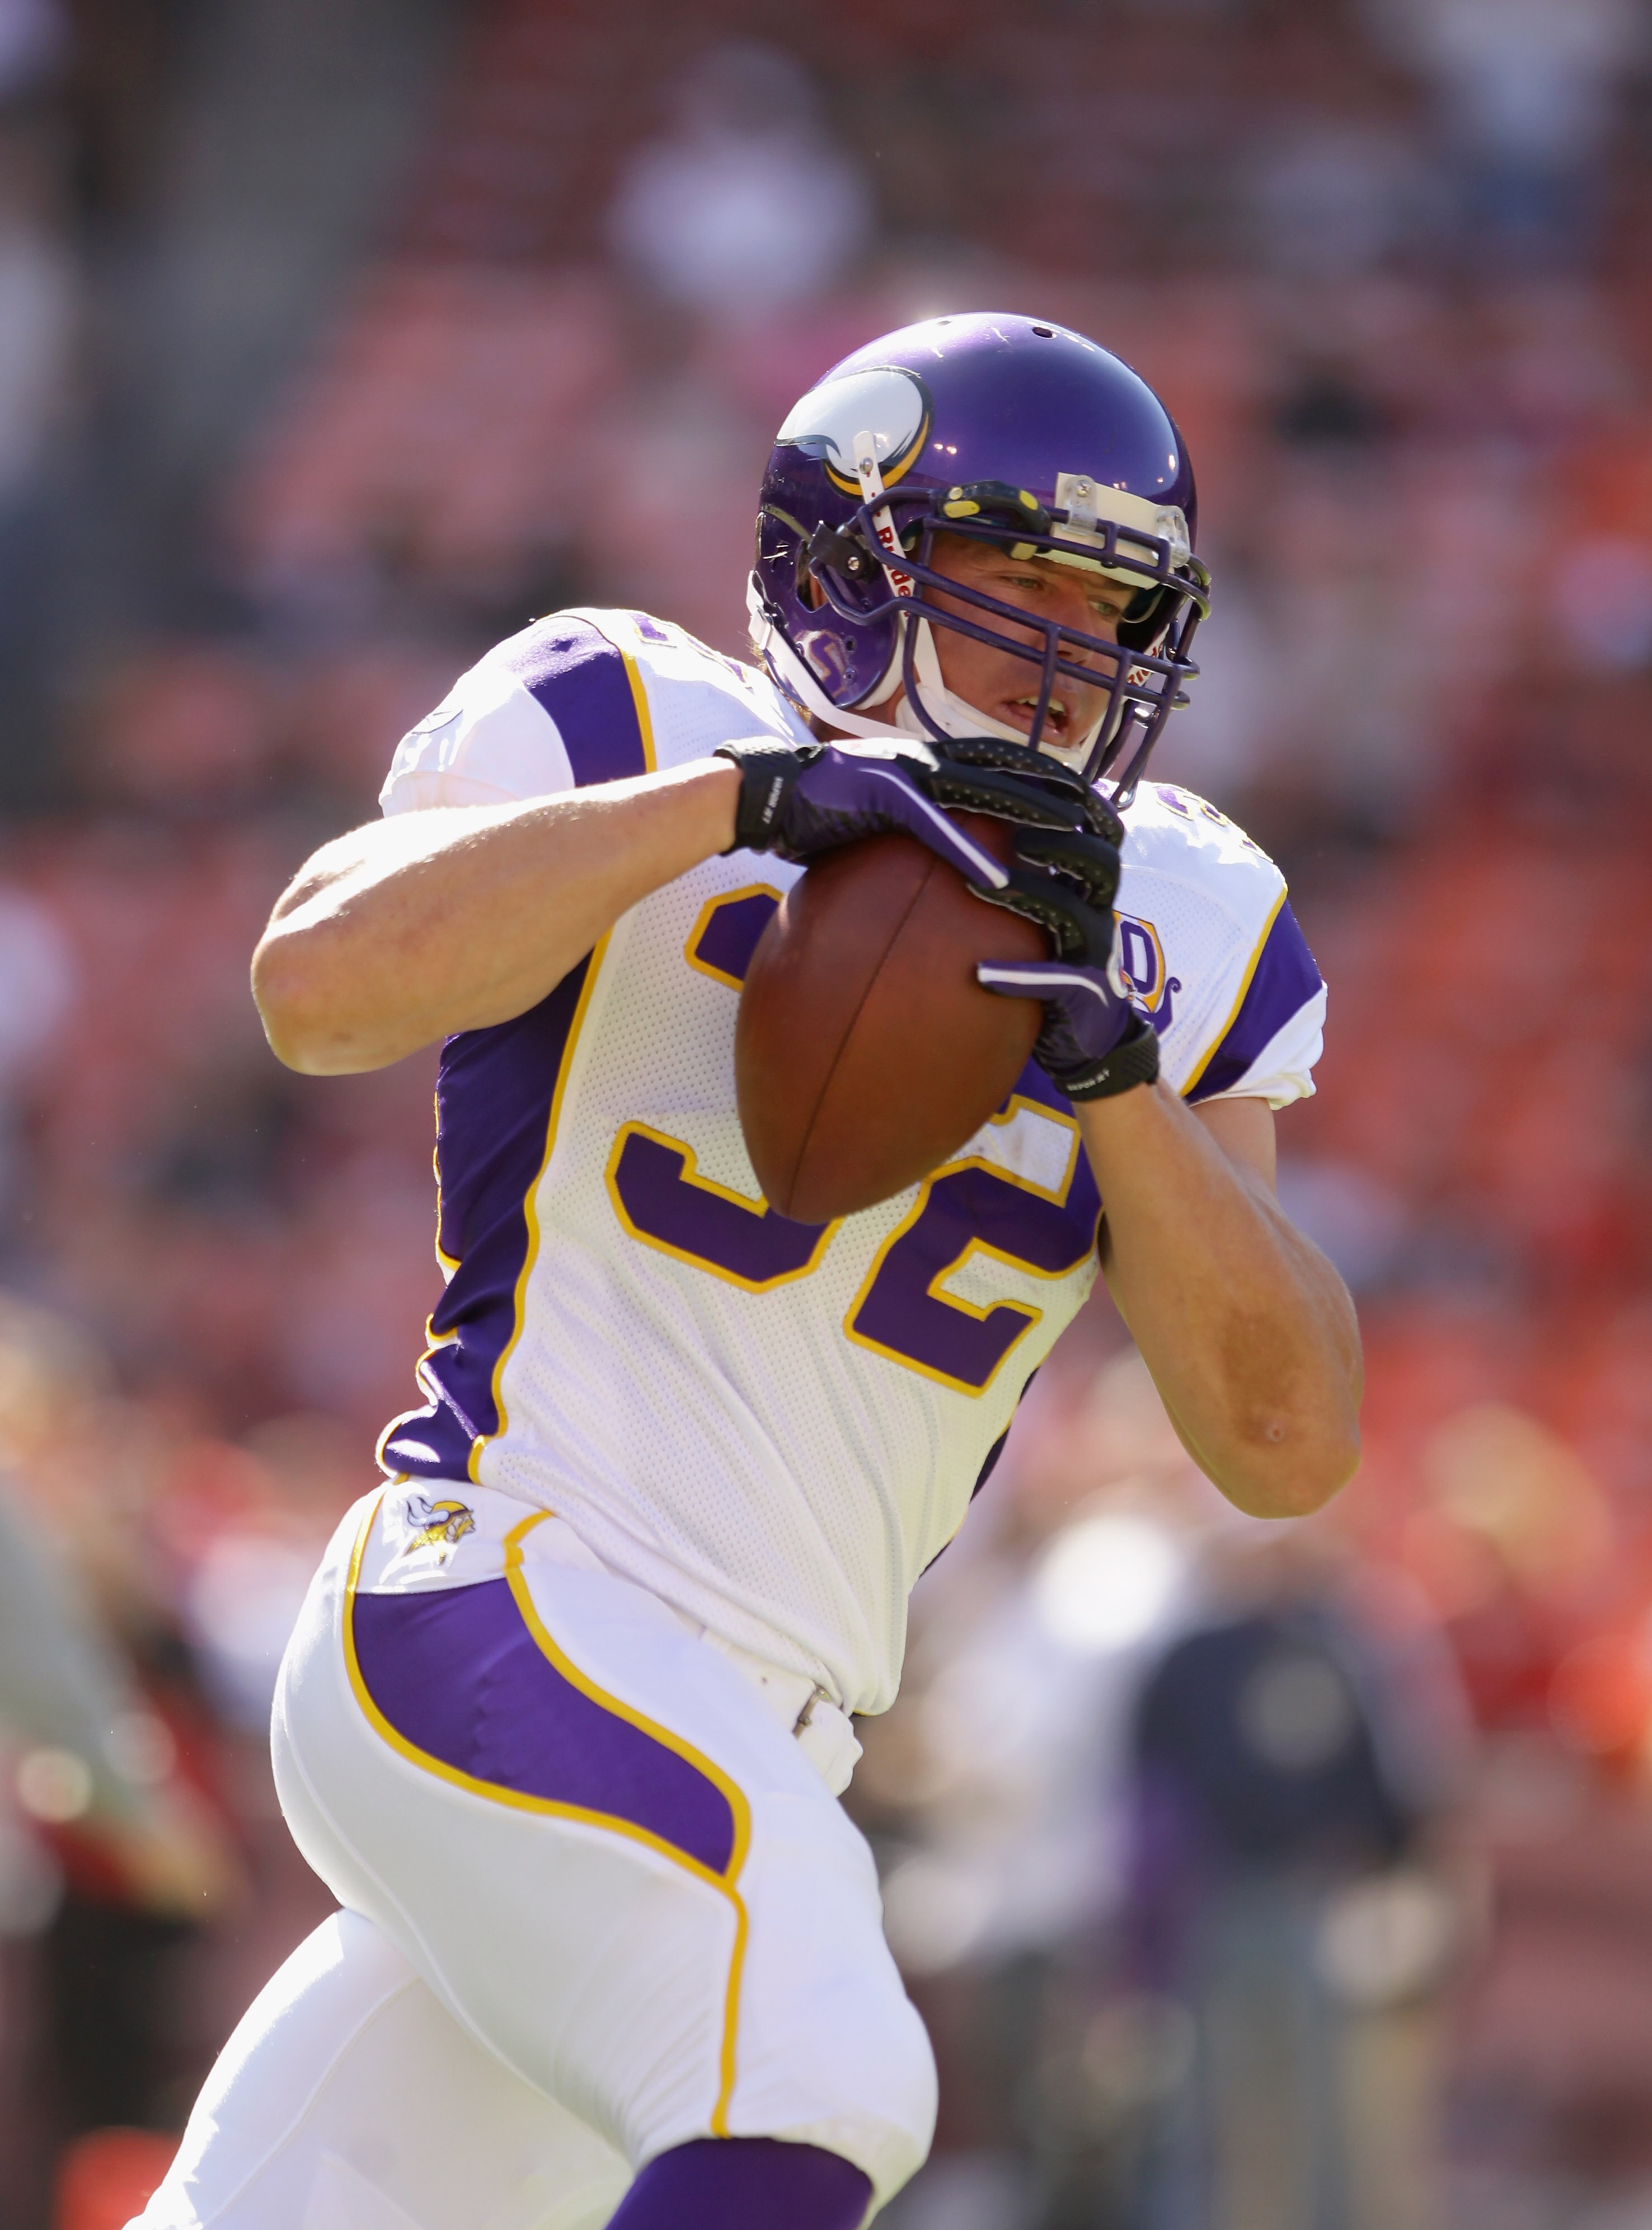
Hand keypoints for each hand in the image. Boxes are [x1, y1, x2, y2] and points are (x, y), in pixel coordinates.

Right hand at [712, 734, 1101, 892]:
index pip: (1011, 763)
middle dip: (1068, 795)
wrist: (762, 794)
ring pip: (989, 790)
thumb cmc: (816, 813)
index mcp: (935, 759)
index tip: (1099, 805)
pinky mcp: (881, 793)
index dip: (1058, 781)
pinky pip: (935, 826)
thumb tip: (951, 860)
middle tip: (1112, 825)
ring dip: (1035, 818)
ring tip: (1077, 847)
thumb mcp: (879, 816)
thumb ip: (922, 828)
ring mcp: (909, 771)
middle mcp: (930, 756)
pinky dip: (967, 853)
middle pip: (1016, 768)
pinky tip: (998, 881)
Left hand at [972, 823, 1160, 1100]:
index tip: (1005, 771)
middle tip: (1003, 826)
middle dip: (1055, 839)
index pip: (1090, 823)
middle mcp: (1099, 910)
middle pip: (1098, 861)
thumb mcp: (1035, 901)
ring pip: (1077, 917)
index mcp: (1087, 881)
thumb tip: (948, 810)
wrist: (1084, 1032)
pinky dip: (1021, 977)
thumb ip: (1007, 859)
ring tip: (982, 886)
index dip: (1059, 796)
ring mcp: (1097, 954)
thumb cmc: (1047, 954)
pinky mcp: (1086, 996)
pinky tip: (979, 976)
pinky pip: (1059, 983)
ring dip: (1033, 895)